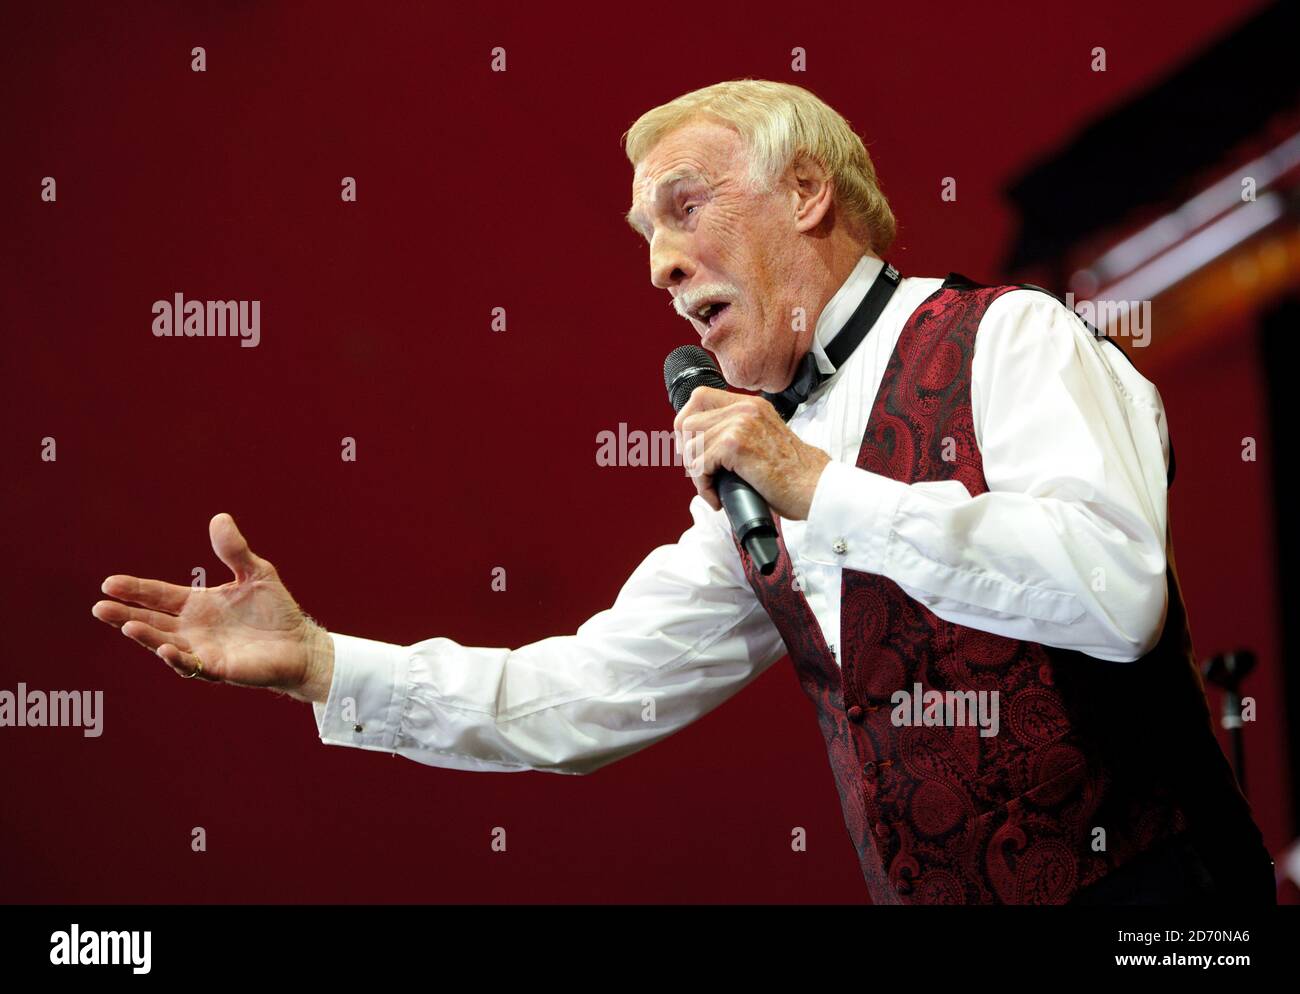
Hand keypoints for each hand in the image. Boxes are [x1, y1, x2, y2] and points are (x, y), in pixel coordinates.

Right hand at [92, 513, 334, 703]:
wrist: (300, 644)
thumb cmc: (275, 610)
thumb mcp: (256, 572)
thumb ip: (235, 550)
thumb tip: (219, 518)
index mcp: (196, 605)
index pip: (158, 595)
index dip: (134, 590)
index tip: (109, 583)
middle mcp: (192, 629)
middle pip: (151, 621)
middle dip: (124, 614)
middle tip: (99, 607)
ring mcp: (202, 650)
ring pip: (165, 644)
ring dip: (146, 636)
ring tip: (128, 625)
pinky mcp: (219, 669)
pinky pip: (193, 666)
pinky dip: (178, 659)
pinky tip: (167, 649)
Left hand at [673, 388, 831, 520]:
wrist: (814, 487)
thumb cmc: (791, 473)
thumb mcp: (762, 438)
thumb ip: (736, 432)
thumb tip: (697, 444)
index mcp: (750, 404)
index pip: (699, 398)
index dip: (687, 424)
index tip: (693, 449)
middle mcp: (744, 408)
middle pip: (688, 423)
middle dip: (688, 453)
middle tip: (704, 474)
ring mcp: (739, 424)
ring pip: (691, 447)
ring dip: (697, 474)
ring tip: (714, 490)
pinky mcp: (735, 445)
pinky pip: (699, 465)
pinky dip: (703, 486)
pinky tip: (717, 497)